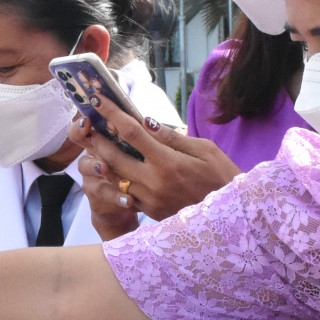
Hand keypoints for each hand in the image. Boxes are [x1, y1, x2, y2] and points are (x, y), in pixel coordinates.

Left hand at [72, 115, 239, 222]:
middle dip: (98, 138)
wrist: (230, 218)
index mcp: (168, 162)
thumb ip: (173, 138)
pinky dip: (116, 180)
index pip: (132, 132)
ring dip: (102, 159)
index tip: (99, 100)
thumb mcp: (205, 150)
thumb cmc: (222, 178)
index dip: (113, 114)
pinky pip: (125, 194)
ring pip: (115, 177)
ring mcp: (149, 200)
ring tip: (95, 144)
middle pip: (113, 156)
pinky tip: (113, 168)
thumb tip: (147, 122)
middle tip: (88, 124)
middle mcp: (153, 182)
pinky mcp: (149, 212)